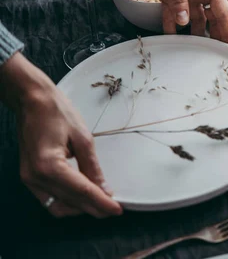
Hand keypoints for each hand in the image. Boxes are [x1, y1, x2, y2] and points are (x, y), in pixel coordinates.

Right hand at [0, 53, 121, 217]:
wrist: (32, 100)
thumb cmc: (57, 112)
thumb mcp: (83, 138)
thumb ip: (93, 167)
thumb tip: (104, 189)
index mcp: (49, 165)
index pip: (82, 192)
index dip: (102, 203)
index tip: (117, 209)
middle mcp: (36, 177)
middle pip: (70, 202)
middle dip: (93, 208)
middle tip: (113, 208)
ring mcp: (29, 179)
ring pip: (58, 206)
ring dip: (80, 208)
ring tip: (101, 202)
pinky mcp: (28, 177)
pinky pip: (48, 199)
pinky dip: (66, 201)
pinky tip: (82, 196)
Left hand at [124, 0, 227, 43]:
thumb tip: (184, 22)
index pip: (222, 13)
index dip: (227, 31)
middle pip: (210, 20)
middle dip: (212, 37)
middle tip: (213, 57)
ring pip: (192, 20)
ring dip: (192, 34)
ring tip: (192, 53)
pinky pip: (172, 14)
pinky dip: (172, 26)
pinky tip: (171, 39)